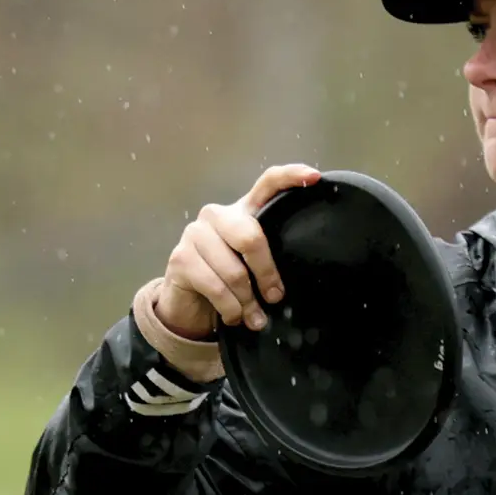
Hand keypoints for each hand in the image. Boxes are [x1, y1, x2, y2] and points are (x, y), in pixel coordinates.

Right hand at [155, 164, 321, 339]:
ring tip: (253, 317)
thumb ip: (270, 261)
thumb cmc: (229, 282)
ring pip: (234, 272)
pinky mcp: (180, 258)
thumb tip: (292, 283)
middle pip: (251, 238)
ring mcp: (195, 234)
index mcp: (243, 212)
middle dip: (267, 274)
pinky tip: (233, 316)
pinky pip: (216, 288)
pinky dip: (230, 309)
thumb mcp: (254, 267)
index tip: (314, 177)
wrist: (189, 305)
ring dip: (247, 302)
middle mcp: (217, 215)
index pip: (267, 183)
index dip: (290, 177)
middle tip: (274, 297)